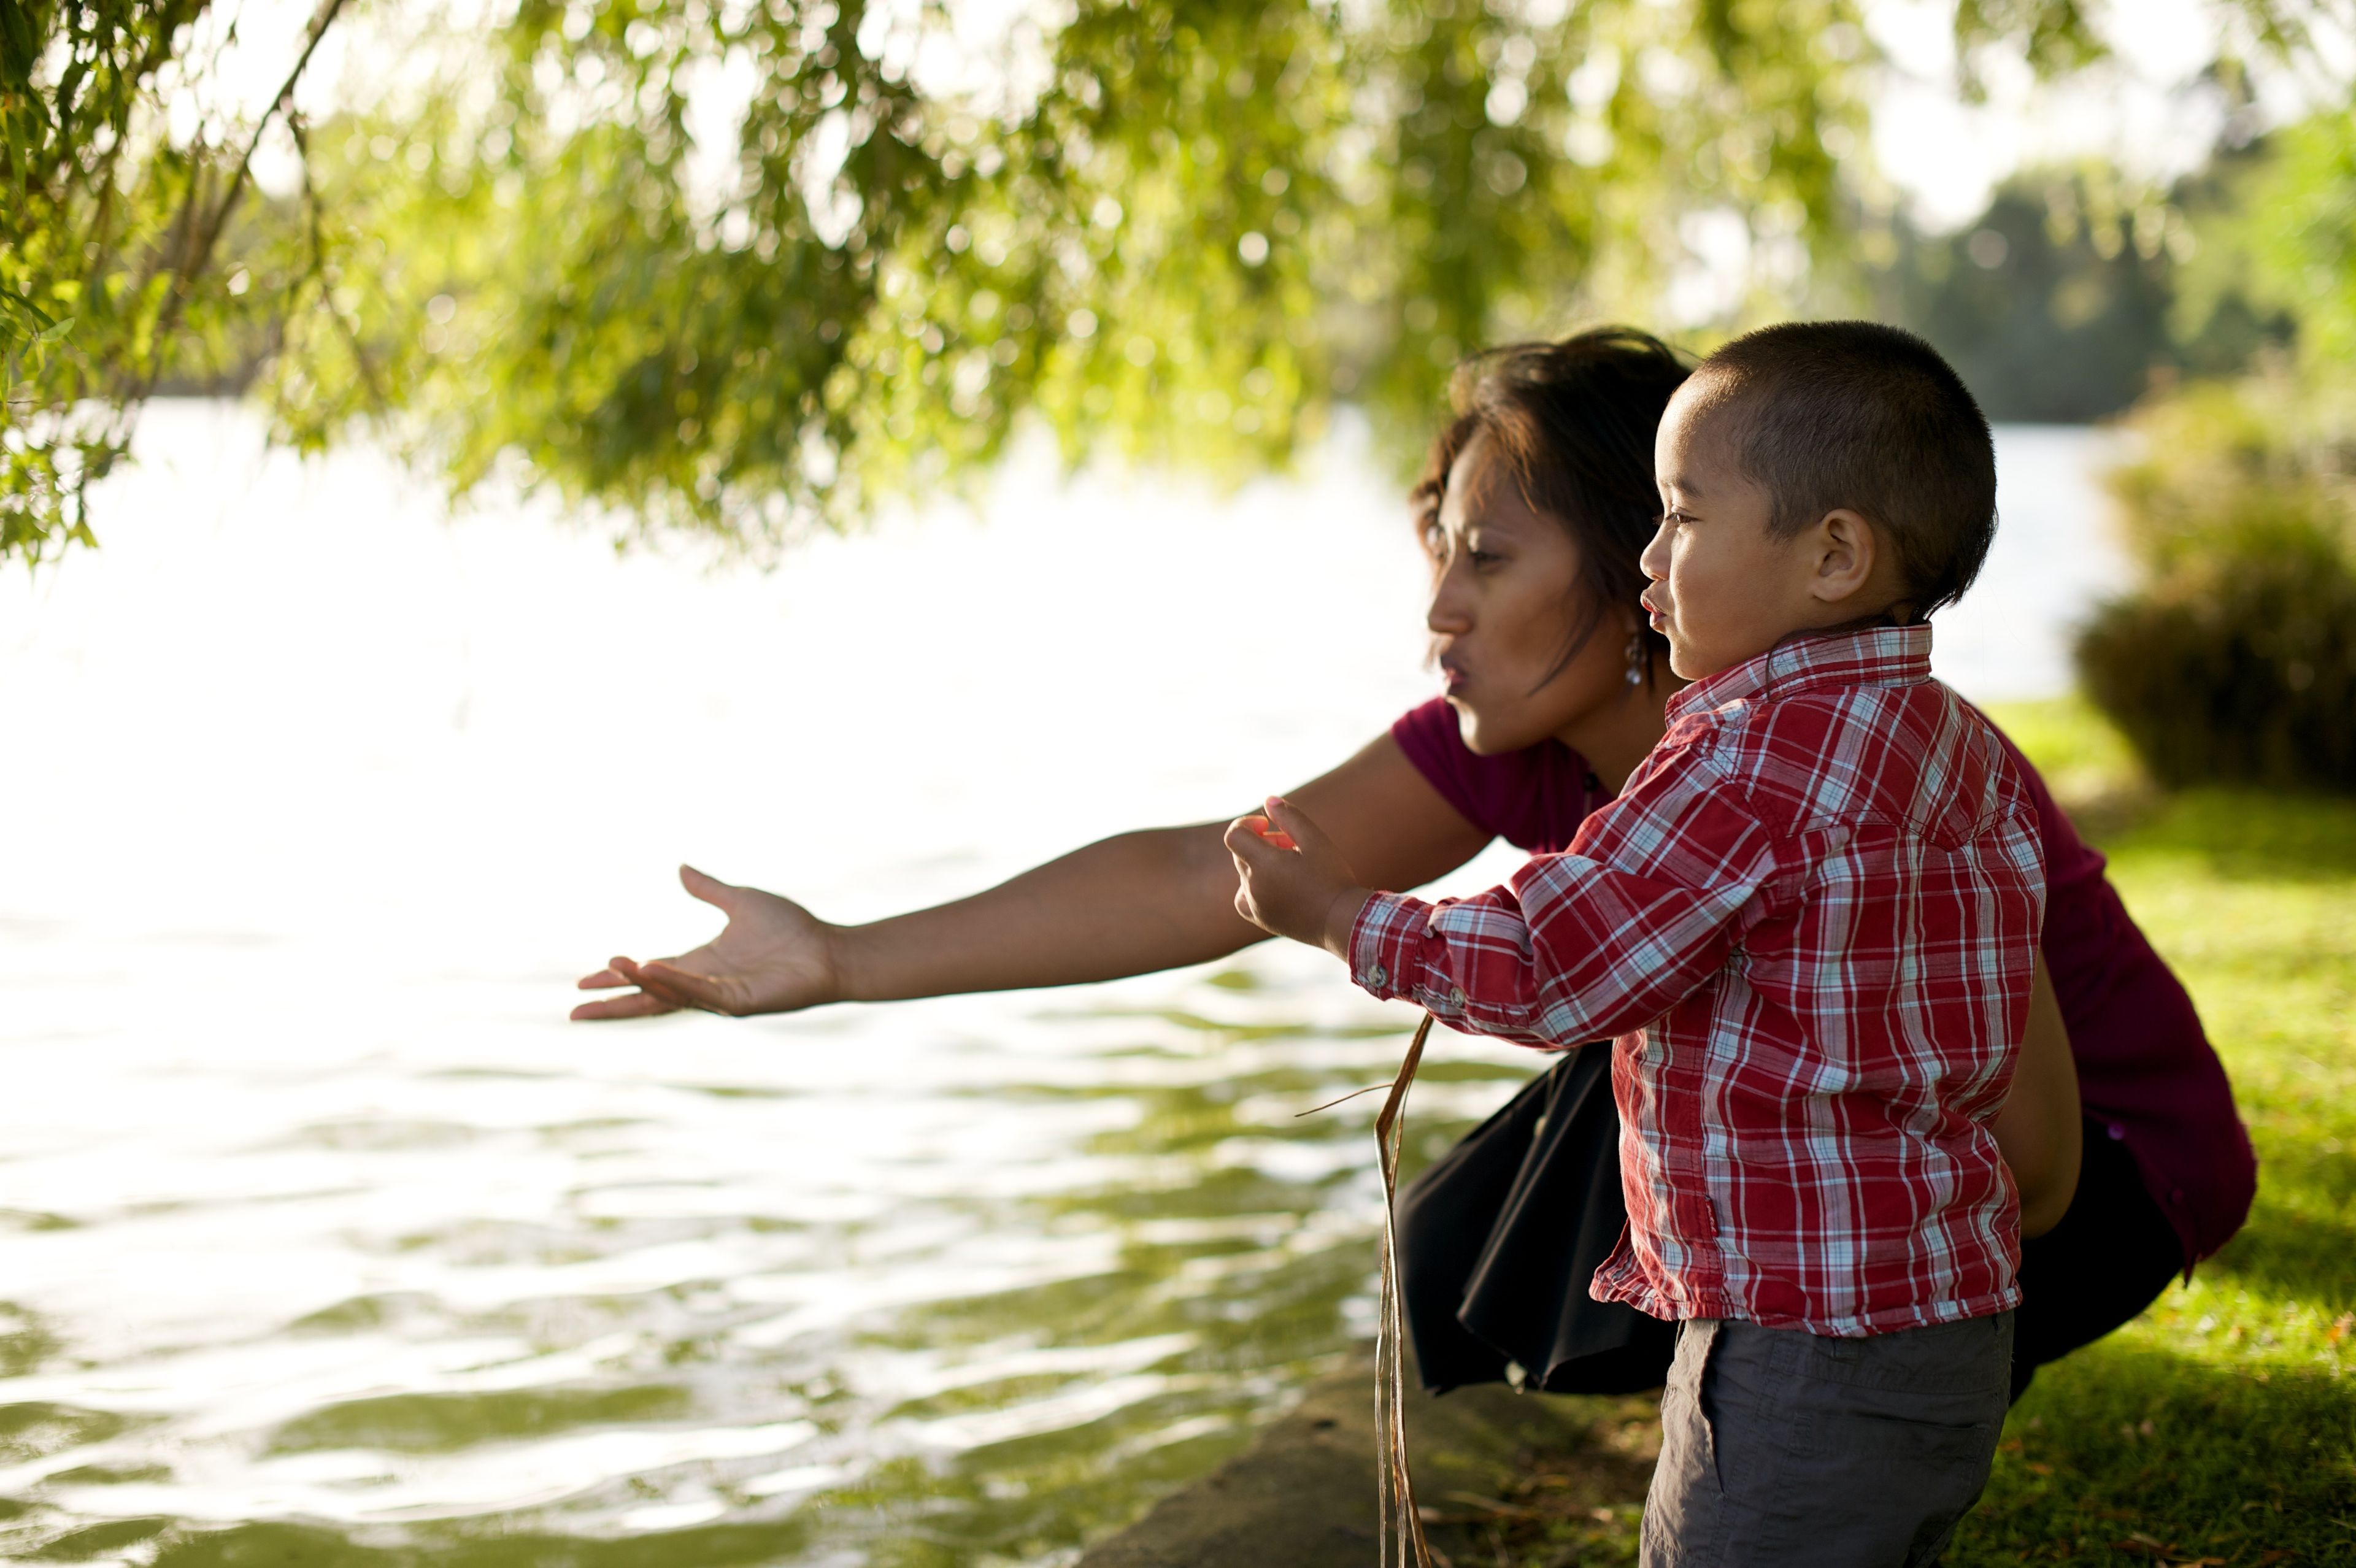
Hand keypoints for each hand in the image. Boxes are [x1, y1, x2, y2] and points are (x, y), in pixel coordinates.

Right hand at [571, 865, 842, 1019]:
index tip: (584, 982)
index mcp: (701, 964)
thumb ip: (709, 890)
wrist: (829, 949)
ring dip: (641, 983)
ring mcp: (721, 997)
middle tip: (576, 1013)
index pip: (650, 974)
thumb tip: (681, 869)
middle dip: (615, 1004)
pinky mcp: (740, 1002)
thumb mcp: (741, 902)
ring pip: (670, 995)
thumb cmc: (791, 929)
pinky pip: (701, 994)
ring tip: (614, 967)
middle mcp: (705, 984)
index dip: (620, 978)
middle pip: (650, 998)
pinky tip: (653, 971)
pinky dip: (676, 984)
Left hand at [1223, 796, 1370, 957]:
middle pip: (1243, 853)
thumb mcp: (1315, 840)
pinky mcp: (1262, 920)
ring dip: (1261, 865)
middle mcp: (1253, 886)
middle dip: (1264, 843)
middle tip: (1294, 847)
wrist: (1343, 922)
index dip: (1247, 824)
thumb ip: (1290, 817)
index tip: (1267, 825)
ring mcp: (1256, 905)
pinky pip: (1245, 898)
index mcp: (1263, 864)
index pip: (1235, 835)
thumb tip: (1269, 801)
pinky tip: (1277, 887)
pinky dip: (1254, 888)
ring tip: (1290, 868)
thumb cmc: (1332, 878)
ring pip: (1246, 874)